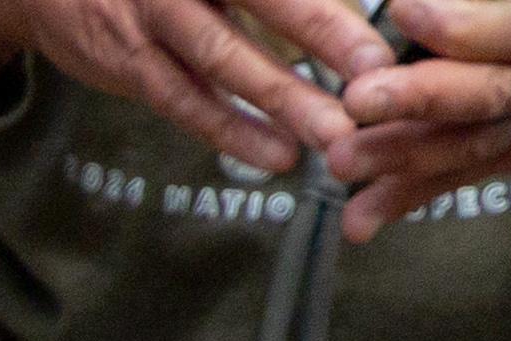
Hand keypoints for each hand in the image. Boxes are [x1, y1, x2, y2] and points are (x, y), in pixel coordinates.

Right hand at [0, 0, 396, 177]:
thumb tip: (340, 7)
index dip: (328, 5)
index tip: (381, 34)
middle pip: (266, 0)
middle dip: (326, 37)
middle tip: (378, 76)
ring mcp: (152, 17)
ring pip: (227, 61)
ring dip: (286, 100)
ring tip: (337, 135)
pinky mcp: (130, 64)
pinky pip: (188, 103)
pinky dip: (234, 130)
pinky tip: (279, 155)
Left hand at [331, 0, 510, 235]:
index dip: (468, 24)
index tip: (407, 8)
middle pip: (489, 94)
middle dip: (422, 98)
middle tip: (359, 96)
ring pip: (465, 145)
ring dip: (399, 156)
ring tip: (341, 159)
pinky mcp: (508, 157)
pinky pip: (456, 180)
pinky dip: (405, 200)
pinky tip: (359, 222)